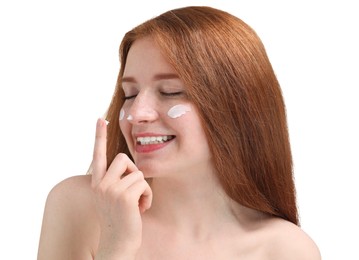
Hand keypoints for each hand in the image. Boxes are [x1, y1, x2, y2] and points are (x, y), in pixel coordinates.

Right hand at [91, 118, 151, 257]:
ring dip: (142, 188)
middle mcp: (100, 184)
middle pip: (123, 158)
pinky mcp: (124, 196)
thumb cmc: (120, 219)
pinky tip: (141, 209)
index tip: (100, 119)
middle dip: (133, 171)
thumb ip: (116, 180)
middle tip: (132, 190)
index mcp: (97, 183)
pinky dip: (147, 196)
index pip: (98, 155)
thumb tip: (130, 164)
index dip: (99, 136)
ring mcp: (111, 190)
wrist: (118, 243)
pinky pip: (144, 184)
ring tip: (137, 203)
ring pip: (138, 172)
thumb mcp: (113, 197)